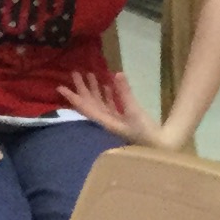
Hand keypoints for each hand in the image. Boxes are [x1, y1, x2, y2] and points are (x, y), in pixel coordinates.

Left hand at [58, 66, 190, 150]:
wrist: (159, 147)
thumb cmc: (145, 133)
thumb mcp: (134, 112)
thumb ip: (125, 93)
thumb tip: (117, 73)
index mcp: (104, 122)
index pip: (84, 107)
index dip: (72, 97)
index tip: (60, 87)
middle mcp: (105, 122)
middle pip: (90, 103)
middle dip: (83, 88)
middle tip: (75, 72)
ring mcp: (114, 121)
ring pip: (100, 103)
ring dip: (95, 89)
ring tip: (90, 74)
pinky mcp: (123, 121)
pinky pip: (111, 106)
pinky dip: (108, 95)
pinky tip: (108, 85)